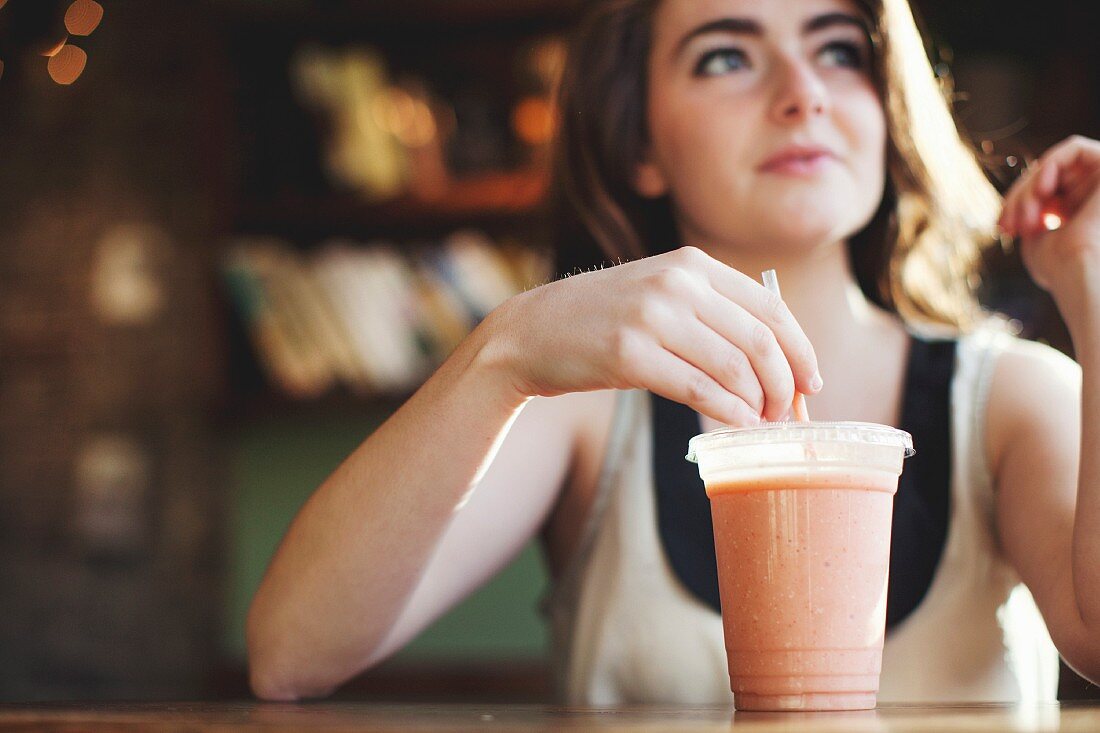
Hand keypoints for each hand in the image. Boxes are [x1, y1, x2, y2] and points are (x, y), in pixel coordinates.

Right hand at [484, 246, 821, 425]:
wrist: (531, 332)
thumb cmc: (602, 321)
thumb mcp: (659, 295)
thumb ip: (710, 314)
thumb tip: (772, 364)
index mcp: (691, 264)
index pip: (770, 306)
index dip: (799, 349)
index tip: (810, 383)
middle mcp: (676, 283)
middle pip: (759, 339)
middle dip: (783, 384)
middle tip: (786, 414)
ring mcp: (651, 316)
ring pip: (734, 366)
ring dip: (757, 403)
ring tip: (758, 423)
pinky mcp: (628, 353)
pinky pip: (699, 388)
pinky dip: (727, 411)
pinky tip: (734, 424)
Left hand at [998, 136, 1099, 317]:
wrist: (1081, 275)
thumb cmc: (1059, 268)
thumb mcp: (1036, 238)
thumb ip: (1032, 213)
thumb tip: (1021, 204)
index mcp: (1082, 210)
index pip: (1043, 191)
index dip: (1017, 203)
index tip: (1002, 227)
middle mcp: (1096, 193)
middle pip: (1047, 175)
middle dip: (1020, 196)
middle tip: (1008, 223)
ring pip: (1057, 163)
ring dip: (1031, 186)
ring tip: (1025, 216)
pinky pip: (1076, 149)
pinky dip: (1050, 165)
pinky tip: (1041, 190)